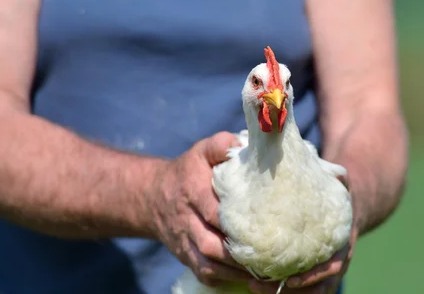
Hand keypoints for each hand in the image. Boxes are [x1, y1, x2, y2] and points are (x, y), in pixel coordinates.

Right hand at [148, 132, 251, 286]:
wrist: (153, 196)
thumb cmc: (188, 171)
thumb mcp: (202, 151)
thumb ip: (222, 145)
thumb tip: (245, 145)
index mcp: (192, 191)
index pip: (213, 211)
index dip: (236, 222)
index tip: (264, 226)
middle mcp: (186, 220)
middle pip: (210, 244)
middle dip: (238, 253)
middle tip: (269, 254)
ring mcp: (185, 242)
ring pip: (208, 264)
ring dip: (235, 270)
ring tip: (264, 272)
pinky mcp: (186, 257)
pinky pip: (204, 274)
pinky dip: (224, 279)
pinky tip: (247, 279)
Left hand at [248, 175, 358, 293]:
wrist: (346, 208)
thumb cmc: (337, 194)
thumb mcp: (340, 184)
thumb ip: (337, 178)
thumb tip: (334, 171)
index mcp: (341, 245)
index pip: (330, 269)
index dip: (312, 277)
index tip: (290, 281)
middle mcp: (332, 262)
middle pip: (314, 288)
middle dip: (287, 291)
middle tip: (254, 285)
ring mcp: (321, 270)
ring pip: (304, 291)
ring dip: (276, 292)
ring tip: (249, 285)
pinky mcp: (308, 271)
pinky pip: (295, 287)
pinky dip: (275, 287)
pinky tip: (251, 281)